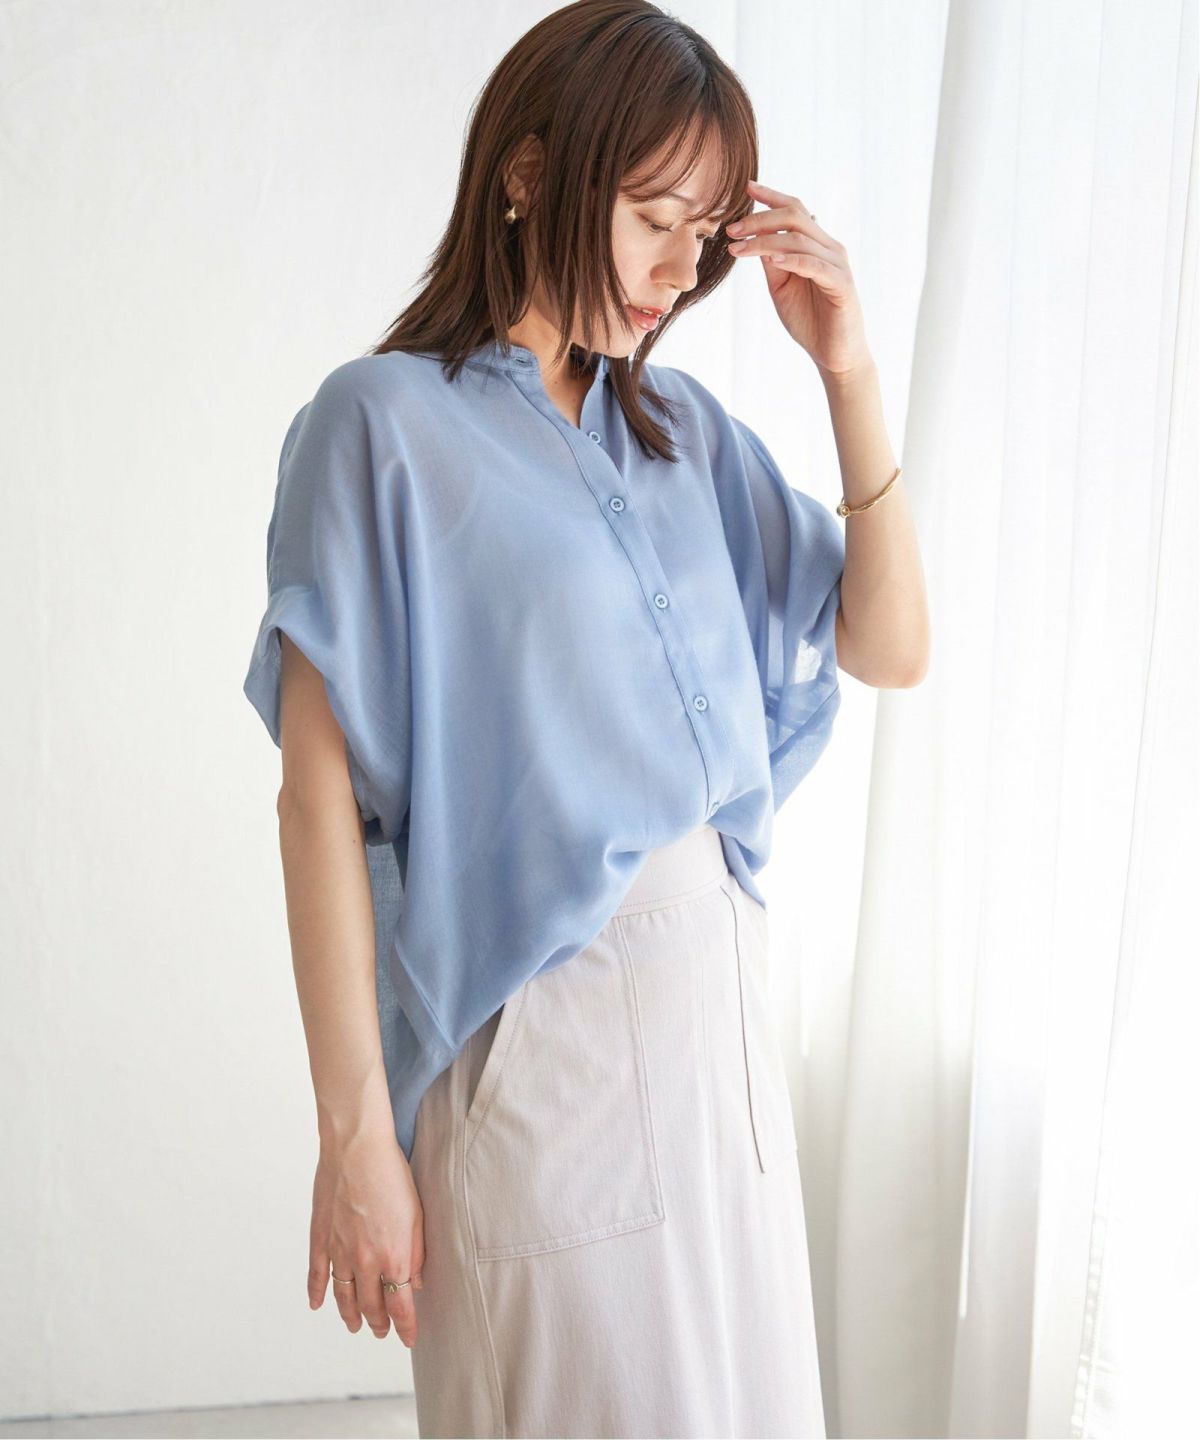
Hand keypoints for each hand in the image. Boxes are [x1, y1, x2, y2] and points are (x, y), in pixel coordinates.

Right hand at [308, 1126, 425, 1346]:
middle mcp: (364, 1261)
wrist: (357, 1148)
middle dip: (379, 1323)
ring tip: (356, 1326)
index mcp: (393, 1256)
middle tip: (382, 1332)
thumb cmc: (392, 1174)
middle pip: (371, 1305)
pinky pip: (317, 1274)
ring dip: (351, 1315)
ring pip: (344, 1297)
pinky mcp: (320, 1238)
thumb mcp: (417, 1214)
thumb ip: (417, 1252)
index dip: (405, 1326)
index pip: (400, 1305)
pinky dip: (317, 1293)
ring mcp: (339, 1251)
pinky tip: (318, 1305)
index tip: (408, 1337)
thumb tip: (417, 1281)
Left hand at [724, 179, 872, 380]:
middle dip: (760, 219)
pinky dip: (792, 260)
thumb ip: (772, 263)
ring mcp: (837, 265)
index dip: (771, 197)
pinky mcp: (841, 285)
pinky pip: (814, 265)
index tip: (747, 188)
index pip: (796, 210)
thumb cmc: (809, 320)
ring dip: (765, 241)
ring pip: (799, 239)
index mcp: (816, 245)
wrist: (834, 355)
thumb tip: (754, 236)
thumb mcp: (781, 287)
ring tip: (738, 248)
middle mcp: (830, 248)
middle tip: (732, 229)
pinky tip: (771, 261)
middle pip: (796, 216)